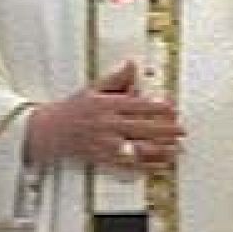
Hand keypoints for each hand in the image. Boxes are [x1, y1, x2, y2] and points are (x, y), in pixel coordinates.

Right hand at [24, 64, 183, 170]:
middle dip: (165, 130)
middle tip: (182, 130)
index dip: (157, 108)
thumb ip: (116, 78)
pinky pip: (128, 164)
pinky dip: (146, 166)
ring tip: (176, 149)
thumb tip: (132, 65)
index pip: (137, 106)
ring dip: (160, 150)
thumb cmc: (73, 109)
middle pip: (142, 128)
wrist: (50, 131)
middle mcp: (107, 125)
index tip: (173, 108)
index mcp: (106, 105)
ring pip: (137, 148)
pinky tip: (160, 165)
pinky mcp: (103, 158)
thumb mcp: (93, 88)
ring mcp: (106, 144)